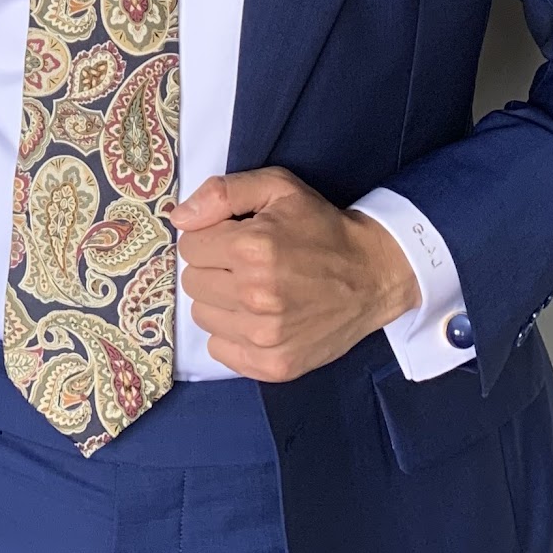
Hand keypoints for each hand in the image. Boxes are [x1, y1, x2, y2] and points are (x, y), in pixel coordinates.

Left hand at [168, 168, 420, 382]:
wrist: (373, 275)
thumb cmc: (321, 228)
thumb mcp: (278, 187)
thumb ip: (222, 193)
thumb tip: (179, 218)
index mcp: (252, 248)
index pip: (189, 246)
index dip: (210, 238)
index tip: (236, 238)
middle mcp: (255, 295)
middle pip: (192, 282)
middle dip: (213, 268)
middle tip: (246, 264)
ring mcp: (264, 335)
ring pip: (203, 315)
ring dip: (221, 301)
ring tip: (254, 290)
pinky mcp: (272, 364)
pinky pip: (220, 349)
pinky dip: (232, 334)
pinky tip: (259, 318)